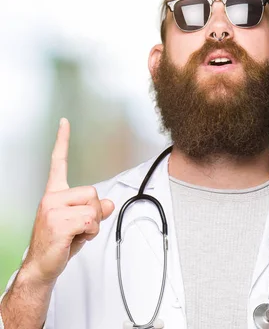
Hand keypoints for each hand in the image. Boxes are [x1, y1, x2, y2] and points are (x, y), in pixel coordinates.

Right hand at [21, 118, 114, 283]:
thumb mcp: (81, 223)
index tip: (64, 122)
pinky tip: (73, 239)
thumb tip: (108, 203)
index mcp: (54, 194)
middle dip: (94, 212)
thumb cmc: (58, 244)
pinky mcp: (58, 222)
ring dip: (92, 225)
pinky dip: (89, 233)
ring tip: (76, 234)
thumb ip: (95, 210)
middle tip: (79, 227)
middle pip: (93, 192)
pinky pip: (91, 221)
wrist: (41, 266)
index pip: (58, 162)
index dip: (62, 141)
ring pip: (94, 208)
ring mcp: (53, 209)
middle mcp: (52, 198)